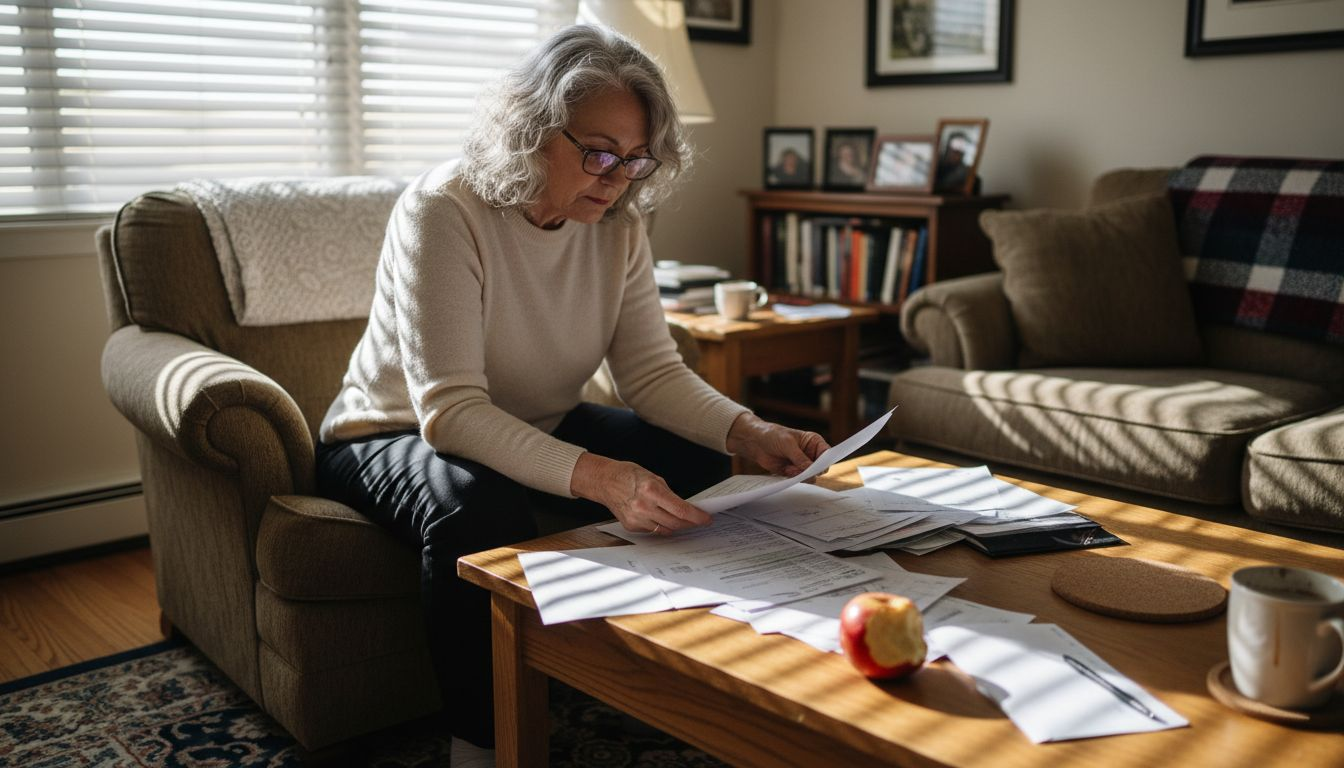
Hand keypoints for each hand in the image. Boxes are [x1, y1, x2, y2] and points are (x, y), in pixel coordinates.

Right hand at [570, 453, 710, 534]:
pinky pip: (653, 530)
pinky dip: (660, 525)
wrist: (605, 481)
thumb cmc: (629, 475)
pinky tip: (660, 517)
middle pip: (676, 522)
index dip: (697, 516)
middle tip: (698, 520)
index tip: (706, 519)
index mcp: (651, 490)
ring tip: (682, 519)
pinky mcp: (631, 526)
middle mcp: (643, 506)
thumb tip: (685, 508)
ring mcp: (636, 518)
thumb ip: (669, 494)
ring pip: (666, 529)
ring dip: (676, 525)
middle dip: (690, 522)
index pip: (681, 509)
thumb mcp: (653, 478)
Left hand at [725, 413, 828, 477]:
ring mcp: (802, 463)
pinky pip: (799, 479)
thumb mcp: (788, 444)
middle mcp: (810, 453)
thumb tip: (810, 470)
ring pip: (810, 475)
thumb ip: (800, 458)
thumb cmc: (773, 436)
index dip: (826, 461)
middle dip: (812, 471)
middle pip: (820, 467)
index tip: (819, 467)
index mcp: (813, 442)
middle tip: (801, 469)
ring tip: (790, 468)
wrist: (755, 442)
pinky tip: (786, 470)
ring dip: (801, 475)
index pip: (827, 454)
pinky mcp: (793, 472)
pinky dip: (794, 477)